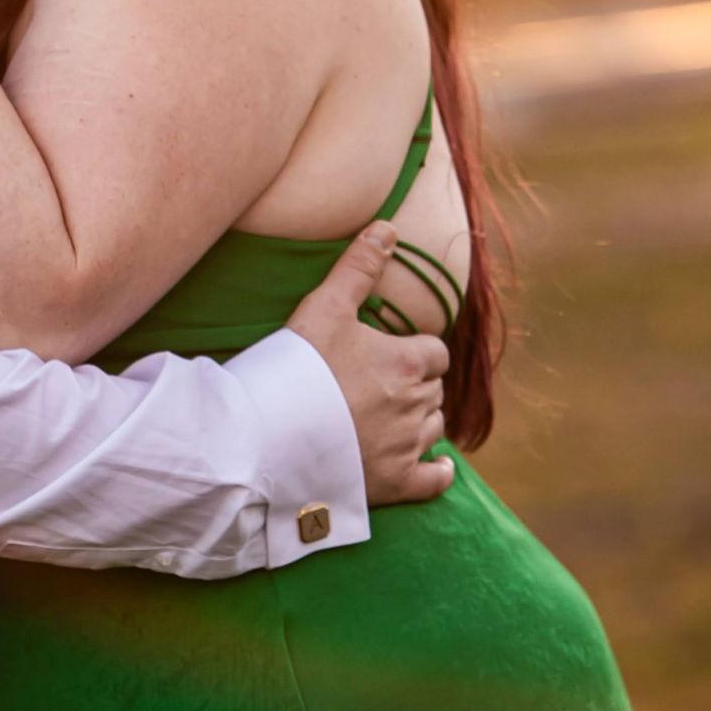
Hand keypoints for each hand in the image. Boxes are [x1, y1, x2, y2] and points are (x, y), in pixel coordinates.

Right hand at [287, 223, 453, 506]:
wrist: (272, 433)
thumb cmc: (299, 364)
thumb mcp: (326, 305)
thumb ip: (359, 266)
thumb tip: (388, 227)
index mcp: (408, 362)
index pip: (435, 352)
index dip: (418, 350)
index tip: (396, 351)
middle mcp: (416, 405)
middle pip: (433, 390)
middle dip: (416, 384)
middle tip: (383, 381)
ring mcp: (406, 446)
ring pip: (433, 427)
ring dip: (420, 419)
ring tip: (395, 414)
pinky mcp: (394, 483)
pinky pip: (433, 480)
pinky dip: (438, 471)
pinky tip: (438, 465)